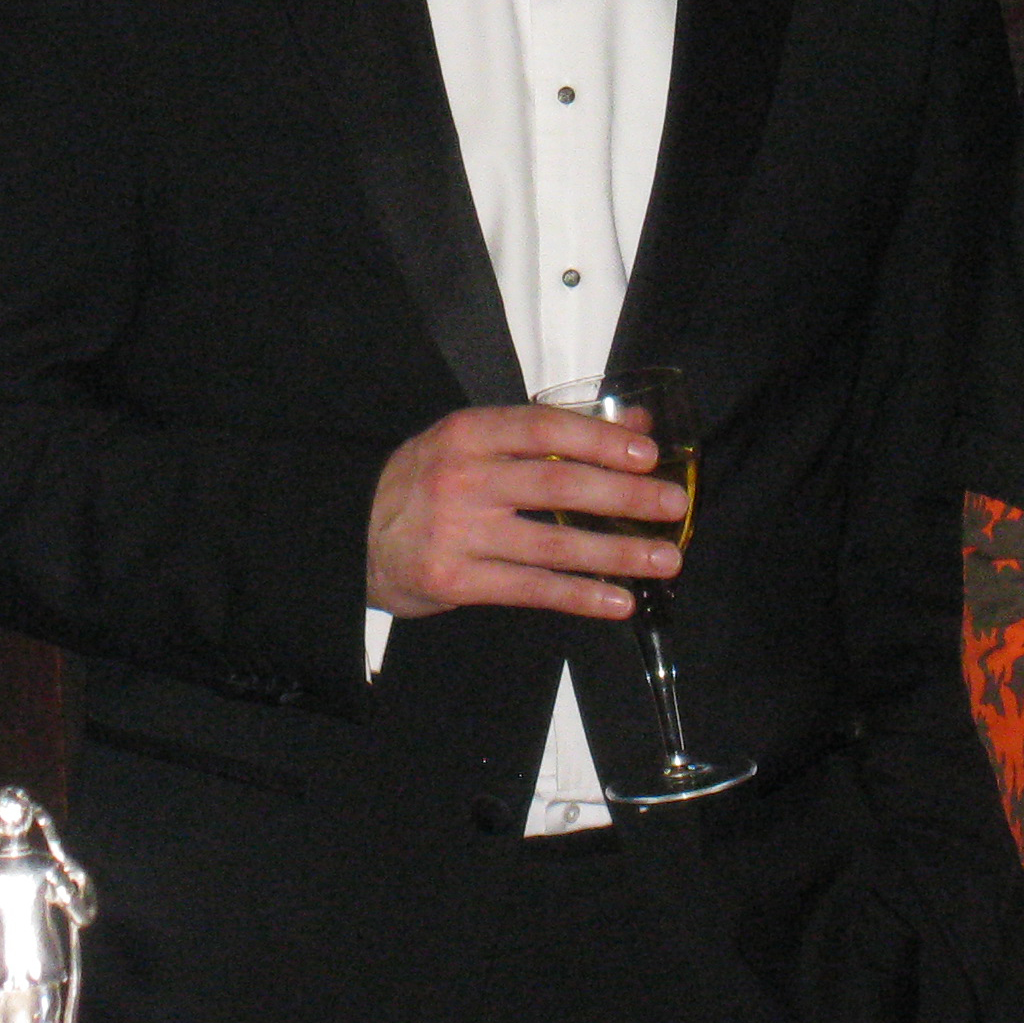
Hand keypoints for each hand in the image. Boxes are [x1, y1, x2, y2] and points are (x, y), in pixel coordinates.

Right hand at [366, 404, 688, 619]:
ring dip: (617, 553)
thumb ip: (549, 432)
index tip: (648, 452)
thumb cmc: (421, 483)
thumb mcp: (473, 442)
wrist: (351, 534)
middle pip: (559, 485)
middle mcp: (465, 479)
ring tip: (664, 559)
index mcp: (470, 434)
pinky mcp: (457, 581)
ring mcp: (460, 533)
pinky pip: (532, 590)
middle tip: (673, 504)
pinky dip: (580, 597)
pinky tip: (619, 602)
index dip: (601, 439)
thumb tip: (633, 421)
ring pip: (553, 544)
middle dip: (624, 496)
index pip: (545, 428)